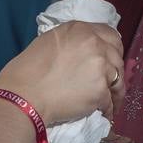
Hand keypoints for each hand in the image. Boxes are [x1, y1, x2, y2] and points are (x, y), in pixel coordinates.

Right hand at [0, 21, 123, 125]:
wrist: (24, 95)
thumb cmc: (27, 69)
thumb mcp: (49, 41)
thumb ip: (72, 41)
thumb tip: (83, 51)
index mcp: (80, 29)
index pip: (110, 34)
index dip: (112, 48)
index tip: (110, 59)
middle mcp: (94, 44)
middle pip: (118, 56)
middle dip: (116, 69)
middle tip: (111, 81)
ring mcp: (100, 68)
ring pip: (118, 80)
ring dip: (115, 91)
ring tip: (110, 102)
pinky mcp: (100, 91)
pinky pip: (110, 101)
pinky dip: (108, 109)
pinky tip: (104, 114)